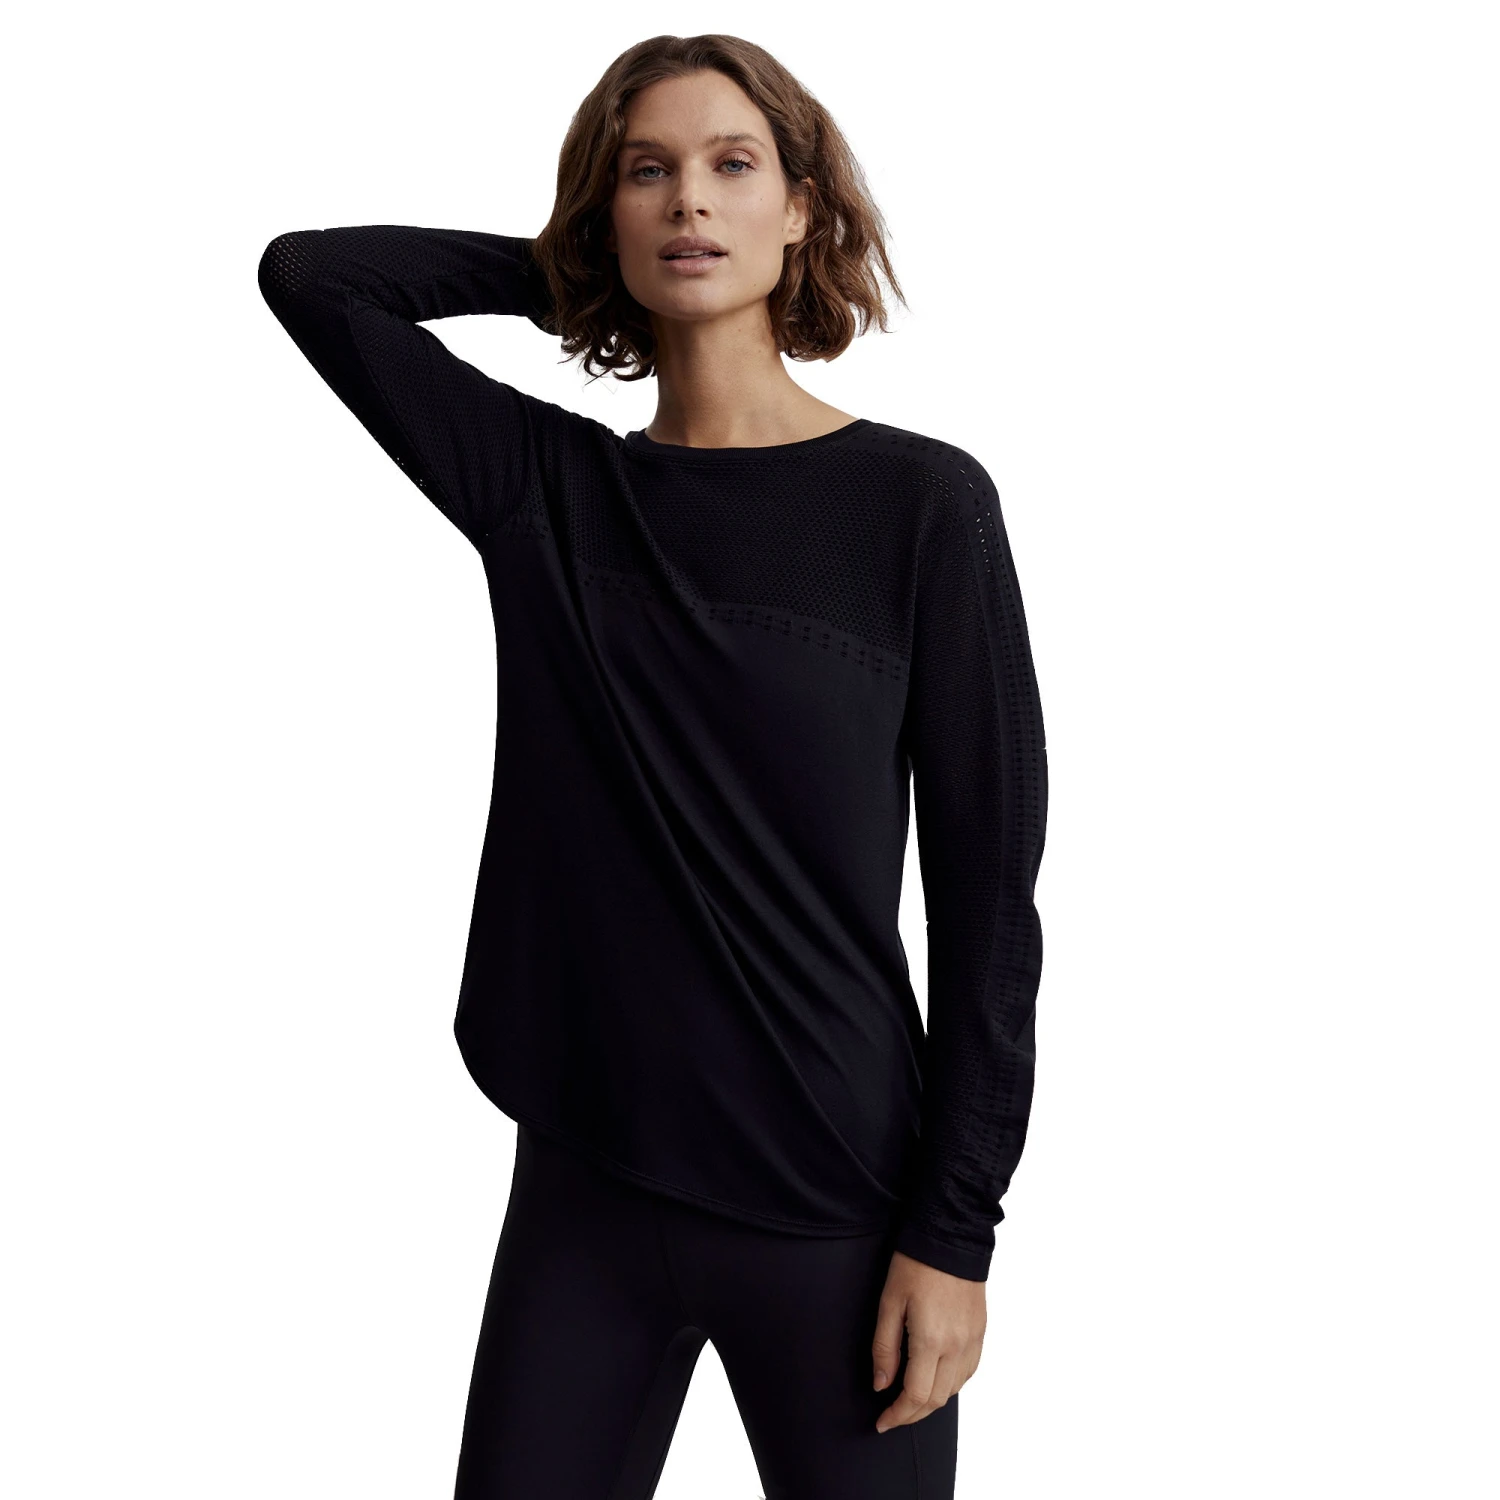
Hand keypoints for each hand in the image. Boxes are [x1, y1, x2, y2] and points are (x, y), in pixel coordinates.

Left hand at [871, 1250, 985, 1431]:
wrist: (950, 1236)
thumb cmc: (915, 1264)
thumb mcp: (889, 1302)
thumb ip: (884, 1347)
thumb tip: (881, 1384)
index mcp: (932, 1340)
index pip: (916, 1395)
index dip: (898, 1415)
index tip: (882, 1422)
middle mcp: (957, 1346)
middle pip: (936, 1399)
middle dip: (912, 1414)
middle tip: (892, 1417)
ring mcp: (972, 1340)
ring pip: (954, 1389)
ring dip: (932, 1402)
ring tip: (910, 1401)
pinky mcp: (980, 1331)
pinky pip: (968, 1371)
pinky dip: (951, 1385)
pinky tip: (936, 1380)